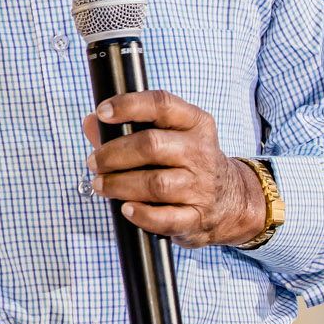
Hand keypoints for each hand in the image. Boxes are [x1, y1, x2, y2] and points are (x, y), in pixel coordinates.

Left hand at [81, 90, 266, 247]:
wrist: (231, 200)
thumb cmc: (186, 162)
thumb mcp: (168, 136)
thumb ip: (127, 129)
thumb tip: (91, 123)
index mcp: (194, 123)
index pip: (161, 104)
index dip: (128, 105)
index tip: (102, 112)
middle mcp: (200, 152)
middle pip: (152, 145)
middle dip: (114, 153)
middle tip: (93, 162)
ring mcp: (201, 187)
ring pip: (156, 183)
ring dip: (119, 184)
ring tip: (100, 184)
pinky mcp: (197, 218)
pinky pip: (167, 218)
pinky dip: (142, 214)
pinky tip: (126, 208)